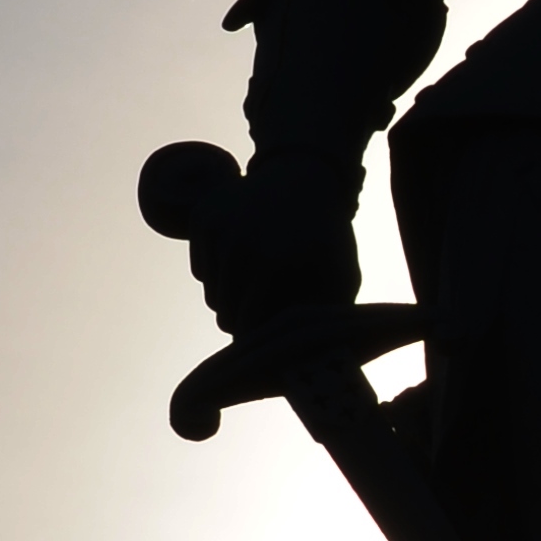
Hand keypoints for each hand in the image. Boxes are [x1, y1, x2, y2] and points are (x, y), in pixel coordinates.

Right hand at [185, 150, 360, 335]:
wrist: (305, 175)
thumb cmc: (328, 237)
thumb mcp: (342, 278)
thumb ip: (326, 321)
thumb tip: (311, 365)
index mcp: (274, 266)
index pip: (248, 327)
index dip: (262, 337)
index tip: (274, 336)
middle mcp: (240, 247)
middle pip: (224, 313)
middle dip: (243, 319)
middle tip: (264, 312)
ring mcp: (218, 229)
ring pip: (210, 293)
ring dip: (231, 297)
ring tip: (258, 285)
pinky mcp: (202, 217)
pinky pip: (199, 268)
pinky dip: (217, 272)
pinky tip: (244, 259)